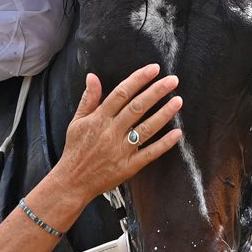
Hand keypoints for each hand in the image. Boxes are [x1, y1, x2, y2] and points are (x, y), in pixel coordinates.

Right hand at [56, 64, 182, 202]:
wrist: (72, 181)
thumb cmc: (75, 150)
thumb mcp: (77, 121)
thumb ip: (88, 99)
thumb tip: (92, 76)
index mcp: (99, 119)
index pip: (121, 93)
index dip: (139, 79)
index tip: (154, 69)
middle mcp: (111, 132)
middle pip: (137, 107)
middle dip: (156, 92)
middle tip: (173, 80)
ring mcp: (121, 150)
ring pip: (146, 128)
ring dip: (164, 114)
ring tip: (178, 101)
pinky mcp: (128, 166)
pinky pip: (149, 153)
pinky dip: (164, 143)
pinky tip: (177, 133)